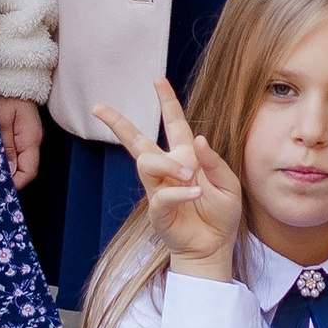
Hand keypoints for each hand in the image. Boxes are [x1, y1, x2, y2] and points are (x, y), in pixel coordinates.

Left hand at [0, 96, 41, 188]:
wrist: (7, 73)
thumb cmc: (4, 92)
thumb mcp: (1, 120)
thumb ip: (4, 145)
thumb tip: (8, 172)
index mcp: (31, 138)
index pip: (29, 172)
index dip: (15, 184)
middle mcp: (30, 140)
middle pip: (22, 169)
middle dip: (6, 179)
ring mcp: (24, 136)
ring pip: (16, 161)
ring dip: (1, 168)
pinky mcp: (16, 131)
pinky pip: (10, 151)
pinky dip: (0, 157)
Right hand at [93, 79, 244, 272]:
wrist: (214, 247)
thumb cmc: (220, 215)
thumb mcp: (228, 184)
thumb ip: (213, 161)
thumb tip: (199, 139)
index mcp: (186, 157)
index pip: (174, 124)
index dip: (167, 102)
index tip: (157, 80)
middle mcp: (168, 169)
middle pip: (137, 141)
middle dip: (118, 123)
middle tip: (98, 107)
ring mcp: (159, 189)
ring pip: (148, 163)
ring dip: (169, 166)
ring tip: (192, 178)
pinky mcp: (157, 210)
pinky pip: (163, 194)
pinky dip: (180, 192)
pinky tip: (194, 192)